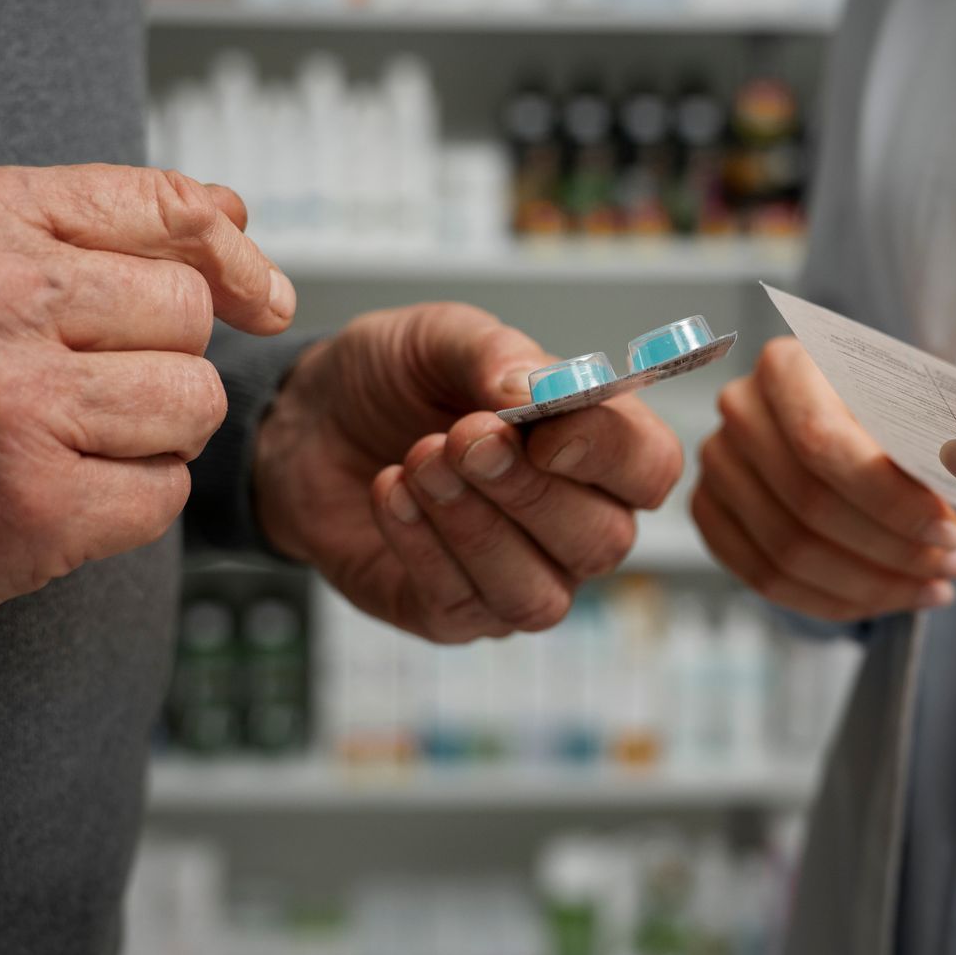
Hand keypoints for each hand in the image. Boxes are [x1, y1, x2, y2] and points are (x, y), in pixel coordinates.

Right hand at [0, 165, 293, 676]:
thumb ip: (90, 229)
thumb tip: (235, 216)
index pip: (165, 209)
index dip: (231, 257)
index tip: (261, 294)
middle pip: (189, 316)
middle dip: (161, 360)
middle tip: (81, 389)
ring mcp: (14, 406)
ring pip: (194, 405)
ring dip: (151, 436)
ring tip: (63, 441)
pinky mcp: (33, 507)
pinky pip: (163, 495)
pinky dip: (126, 505)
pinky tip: (53, 494)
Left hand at [254, 303, 683, 641]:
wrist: (304, 422)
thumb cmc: (392, 379)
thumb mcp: (438, 338)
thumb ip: (495, 355)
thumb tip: (534, 392)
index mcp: (594, 448)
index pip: (651, 469)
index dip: (609, 453)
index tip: (542, 427)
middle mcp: (573, 525)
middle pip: (603, 542)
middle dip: (529, 491)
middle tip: (462, 437)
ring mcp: (517, 579)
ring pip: (538, 595)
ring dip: (476, 527)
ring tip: (419, 461)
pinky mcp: (450, 616)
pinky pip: (461, 605)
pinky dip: (422, 545)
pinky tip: (389, 491)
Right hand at [691, 336, 955, 622]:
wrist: (840, 410)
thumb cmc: (882, 404)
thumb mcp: (908, 401)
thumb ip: (923, 443)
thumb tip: (955, 499)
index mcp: (785, 366)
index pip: (824, 444)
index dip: (889, 499)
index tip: (949, 531)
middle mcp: (739, 409)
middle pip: (807, 505)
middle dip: (893, 551)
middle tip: (954, 566)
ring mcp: (717, 464)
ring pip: (787, 553)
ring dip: (871, 584)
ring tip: (933, 585)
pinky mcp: (710, 512)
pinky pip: (764, 578)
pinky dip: (832, 600)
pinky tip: (886, 598)